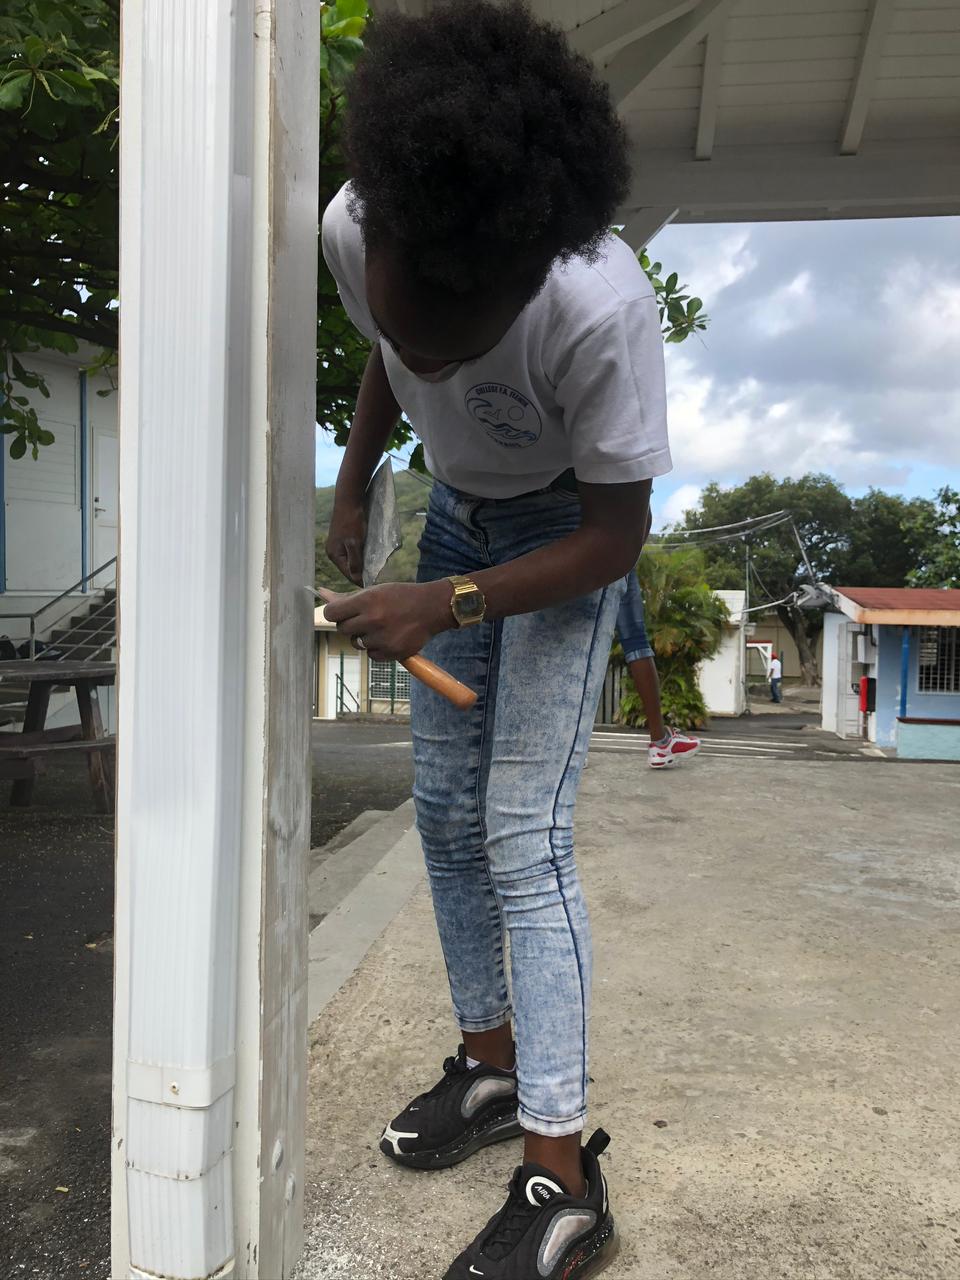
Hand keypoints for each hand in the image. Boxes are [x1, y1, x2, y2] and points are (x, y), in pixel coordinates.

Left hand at [317, 581, 451, 661]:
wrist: (432, 608)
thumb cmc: (401, 597)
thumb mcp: (376, 591)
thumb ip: (349, 597)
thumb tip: (322, 595)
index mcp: (367, 601)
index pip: (332, 613)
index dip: (335, 613)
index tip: (341, 613)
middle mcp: (373, 620)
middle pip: (342, 629)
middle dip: (350, 624)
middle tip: (365, 618)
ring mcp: (382, 638)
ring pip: (356, 643)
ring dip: (364, 637)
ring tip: (380, 627)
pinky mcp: (391, 652)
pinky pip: (371, 655)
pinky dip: (376, 648)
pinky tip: (388, 637)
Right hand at [325, 496, 366, 585]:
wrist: (349, 500)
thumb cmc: (351, 521)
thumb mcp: (354, 542)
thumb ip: (355, 561)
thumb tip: (356, 578)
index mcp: (334, 555)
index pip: (348, 574)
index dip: (360, 580)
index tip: (373, 585)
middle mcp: (334, 552)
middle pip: (349, 569)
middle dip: (360, 573)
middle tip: (376, 578)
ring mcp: (338, 546)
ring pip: (351, 561)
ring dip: (361, 565)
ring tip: (374, 569)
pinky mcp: (343, 540)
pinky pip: (352, 554)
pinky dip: (360, 557)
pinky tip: (369, 558)